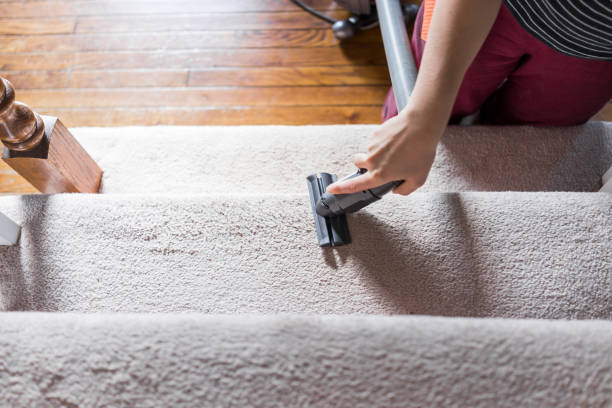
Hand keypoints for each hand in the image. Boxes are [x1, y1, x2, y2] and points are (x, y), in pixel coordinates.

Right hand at [326, 108, 442, 195]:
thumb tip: (396, 190)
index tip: (331, 189)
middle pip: (358, 164)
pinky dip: (385, 143)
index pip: (355, 185)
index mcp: (380, 175)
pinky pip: (376, 141)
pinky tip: (399, 140)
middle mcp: (372, 161)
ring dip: (379, 153)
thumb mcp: (418, 179)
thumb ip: (405, 190)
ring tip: (400, 149)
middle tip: (382, 163)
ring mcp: (372, 146)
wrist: (421, 125)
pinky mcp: (375, 134)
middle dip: (364, 164)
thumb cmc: (421, 152)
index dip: (341, 188)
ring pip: (369, 152)